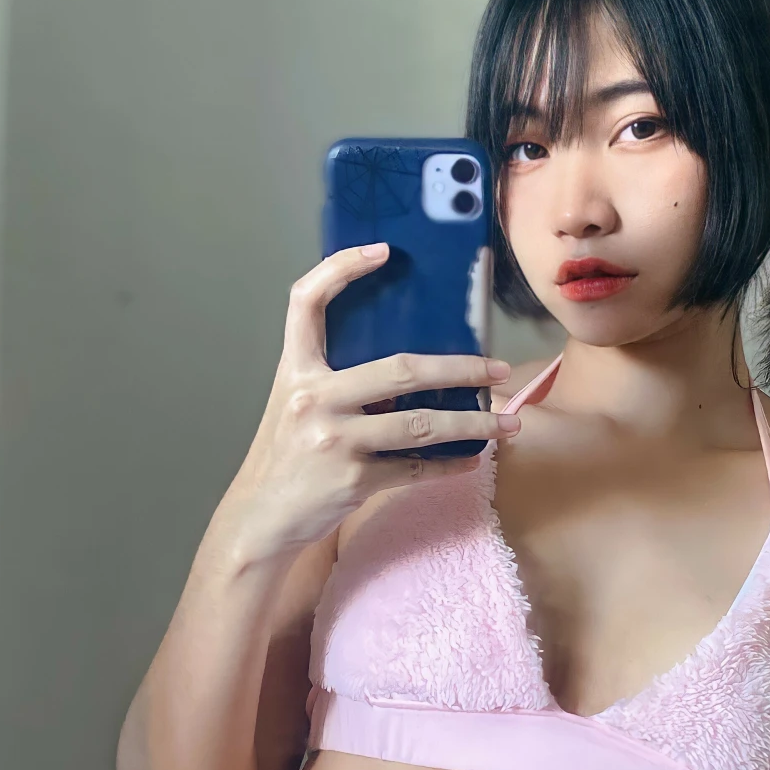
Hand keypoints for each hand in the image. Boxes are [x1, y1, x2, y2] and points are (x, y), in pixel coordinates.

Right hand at [225, 243, 518, 561]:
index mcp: (295, 370)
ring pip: (422, 426)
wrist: (261, 517)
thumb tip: (409, 366)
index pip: (306, 302)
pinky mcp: (353, 481)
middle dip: (460, 369)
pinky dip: (450, 464)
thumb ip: (336, 378)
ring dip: (473, 424)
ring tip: (508, 423)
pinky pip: (417, 469)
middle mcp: (313, 399)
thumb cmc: (286, 455)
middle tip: (496, 369)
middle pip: (401, 370)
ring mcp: (335, 441)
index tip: (382, 251)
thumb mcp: (296, 403)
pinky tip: (472, 459)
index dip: (339, 268)